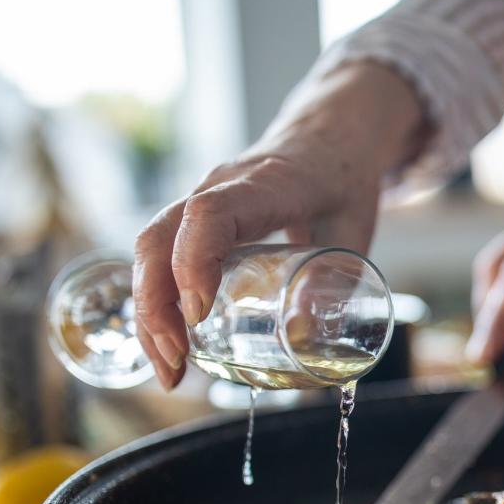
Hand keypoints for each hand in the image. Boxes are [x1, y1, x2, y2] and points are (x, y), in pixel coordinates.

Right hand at [132, 61, 423, 389]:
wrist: (330, 134)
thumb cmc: (344, 180)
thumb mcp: (354, 229)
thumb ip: (336, 278)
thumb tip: (304, 336)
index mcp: (264, 184)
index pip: (211, 213)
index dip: (194, 261)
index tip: (197, 314)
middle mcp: (218, 187)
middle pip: (160, 237)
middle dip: (155, 305)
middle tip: (176, 362)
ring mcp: (199, 199)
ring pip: (150, 250)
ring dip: (149, 311)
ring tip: (169, 370)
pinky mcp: (194, 217)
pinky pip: (160, 255)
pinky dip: (157, 302)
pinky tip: (169, 346)